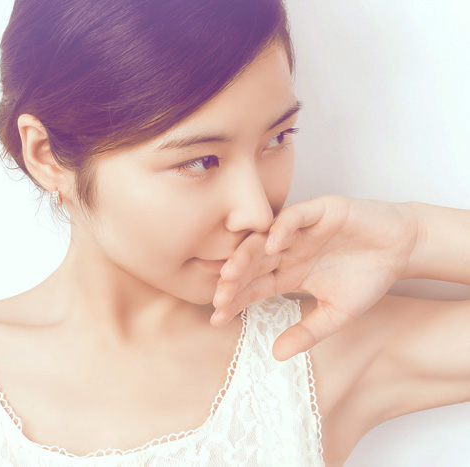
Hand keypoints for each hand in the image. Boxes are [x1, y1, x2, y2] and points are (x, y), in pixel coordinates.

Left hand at [210, 195, 420, 360]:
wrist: (403, 248)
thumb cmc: (368, 277)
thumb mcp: (336, 313)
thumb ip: (307, 332)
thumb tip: (276, 355)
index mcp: (286, 273)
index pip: (252, 287)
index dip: (235, 301)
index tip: (217, 318)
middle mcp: (287, 250)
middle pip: (251, 264)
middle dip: (233, 280)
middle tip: (218, 296)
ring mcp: (299, 230)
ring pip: (263, 239)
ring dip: (246, 255)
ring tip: (231, 272)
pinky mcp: (319, 211)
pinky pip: (293, 217)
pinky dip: (281, 229)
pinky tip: (271, 245)